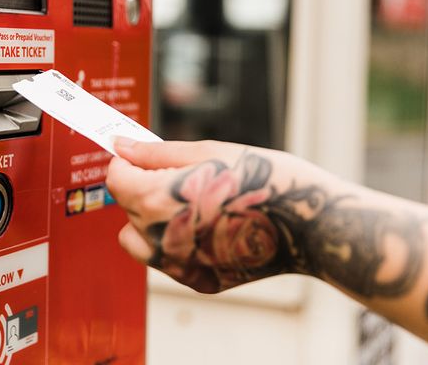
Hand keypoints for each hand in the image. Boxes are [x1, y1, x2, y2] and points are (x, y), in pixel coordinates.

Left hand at [106, 138, 297, 292]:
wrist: (312, 225)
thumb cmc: (265, 180)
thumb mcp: (208, 153)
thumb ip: (156, 153)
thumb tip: (120, 146)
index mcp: (157, 200)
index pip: (116, 178)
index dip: (128, 162)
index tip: (146, 157)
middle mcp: (159, 239)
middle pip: (128, 207)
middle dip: (145, 186)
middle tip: (186, 176)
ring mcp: (178, 265)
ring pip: (139, 239)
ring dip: (152, 219)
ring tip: (192, 203)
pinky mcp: (197, 280)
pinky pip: (169, 260)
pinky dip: (178, 242)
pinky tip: (210, 226)